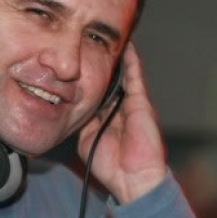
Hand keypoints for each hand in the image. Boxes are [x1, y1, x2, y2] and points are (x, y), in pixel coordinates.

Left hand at [77, 42, 166, 204]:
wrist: (132, 179)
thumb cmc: (110, 166)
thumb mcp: (87, 141)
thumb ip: (83, 123)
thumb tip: (75, 109)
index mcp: (106, 117)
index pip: (95, 93)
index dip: (87, 80)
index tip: (76, 65)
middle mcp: (119, 108)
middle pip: (108, 80)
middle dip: (101, 64)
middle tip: (90, 43)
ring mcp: (131, 104)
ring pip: (122, 75)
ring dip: (116, 59)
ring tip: (109, 38)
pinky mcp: (141, 103)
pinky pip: (136, 78)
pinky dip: (132, 62)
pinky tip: (127, 47)